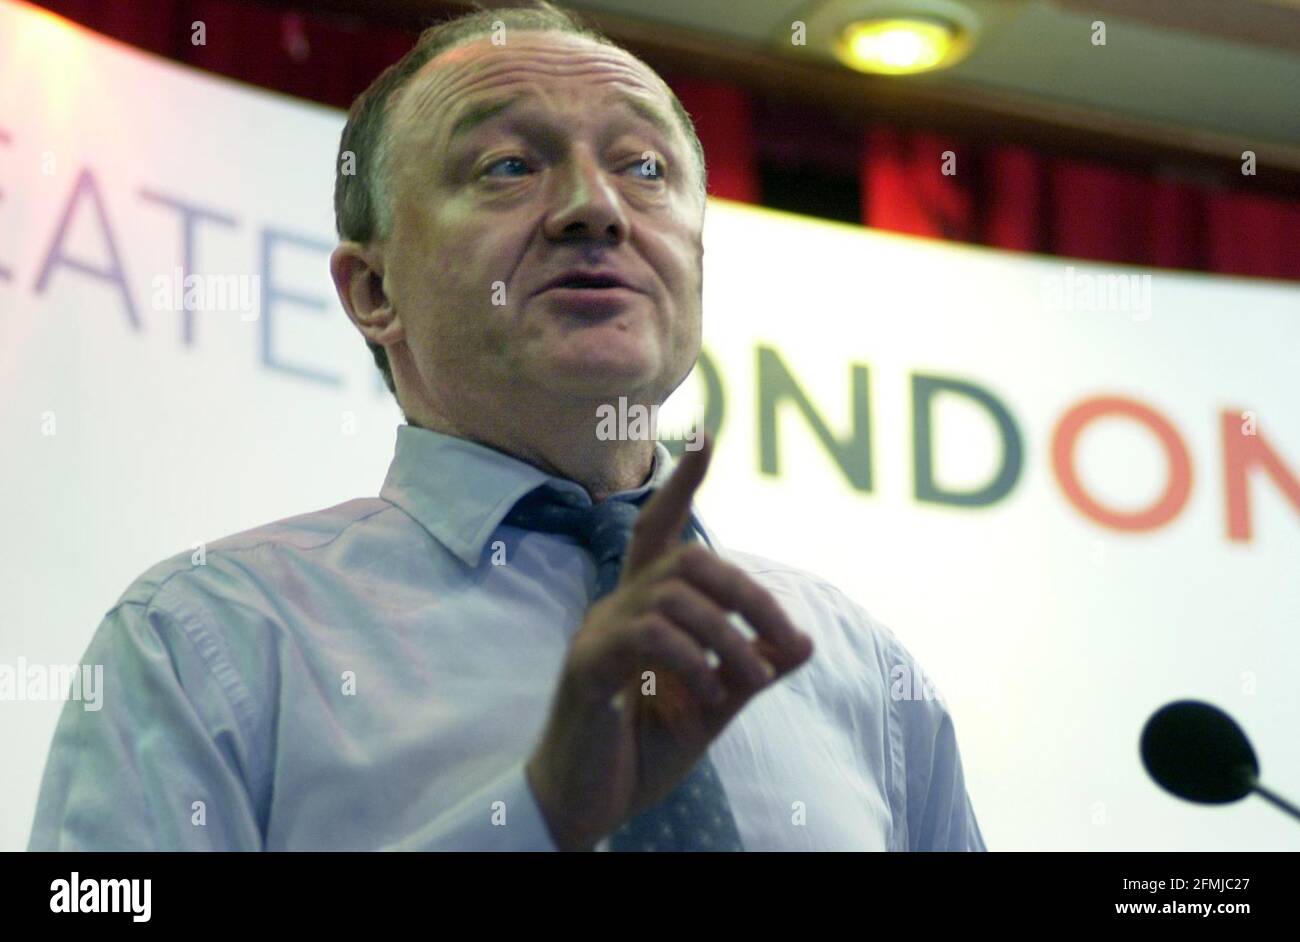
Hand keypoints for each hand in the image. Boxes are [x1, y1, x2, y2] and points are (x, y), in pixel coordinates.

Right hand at [525, 431, 814, 849]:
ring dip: (730, 637)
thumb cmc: (640, 749)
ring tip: (750, 681)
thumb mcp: (712, 708)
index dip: (682, 484)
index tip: (707, 434)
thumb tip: (802, 641)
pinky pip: (647, 637)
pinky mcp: (585, 668)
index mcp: (646, 610)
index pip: (660, 532)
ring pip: (674, 595)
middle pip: (688, 558)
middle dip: (748, 591)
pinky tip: (707, 694)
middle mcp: (617, 607)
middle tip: (784, 637)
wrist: (585, 803)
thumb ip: (750, 671)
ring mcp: (597, 633)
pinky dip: (693, 661)